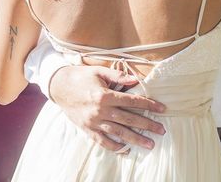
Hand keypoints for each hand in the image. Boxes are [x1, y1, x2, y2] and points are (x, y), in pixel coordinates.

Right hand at [49, 65, 165, 150]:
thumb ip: (118, 77)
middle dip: (147, 125)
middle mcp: (100, 111)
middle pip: (129, 119)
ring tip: (149, 144)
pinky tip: (125, 149)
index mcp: (105, 95)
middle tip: (161, 130)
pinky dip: (114, 146)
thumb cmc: (80, 76)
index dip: (149, 105)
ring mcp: (94, 122)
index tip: (162, 109)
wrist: (58, 86)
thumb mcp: (99, 71)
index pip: (132, 101)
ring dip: (135, 139)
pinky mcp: (87, 129)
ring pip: (118, 133)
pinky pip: (102, 141)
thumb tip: (135, 80)